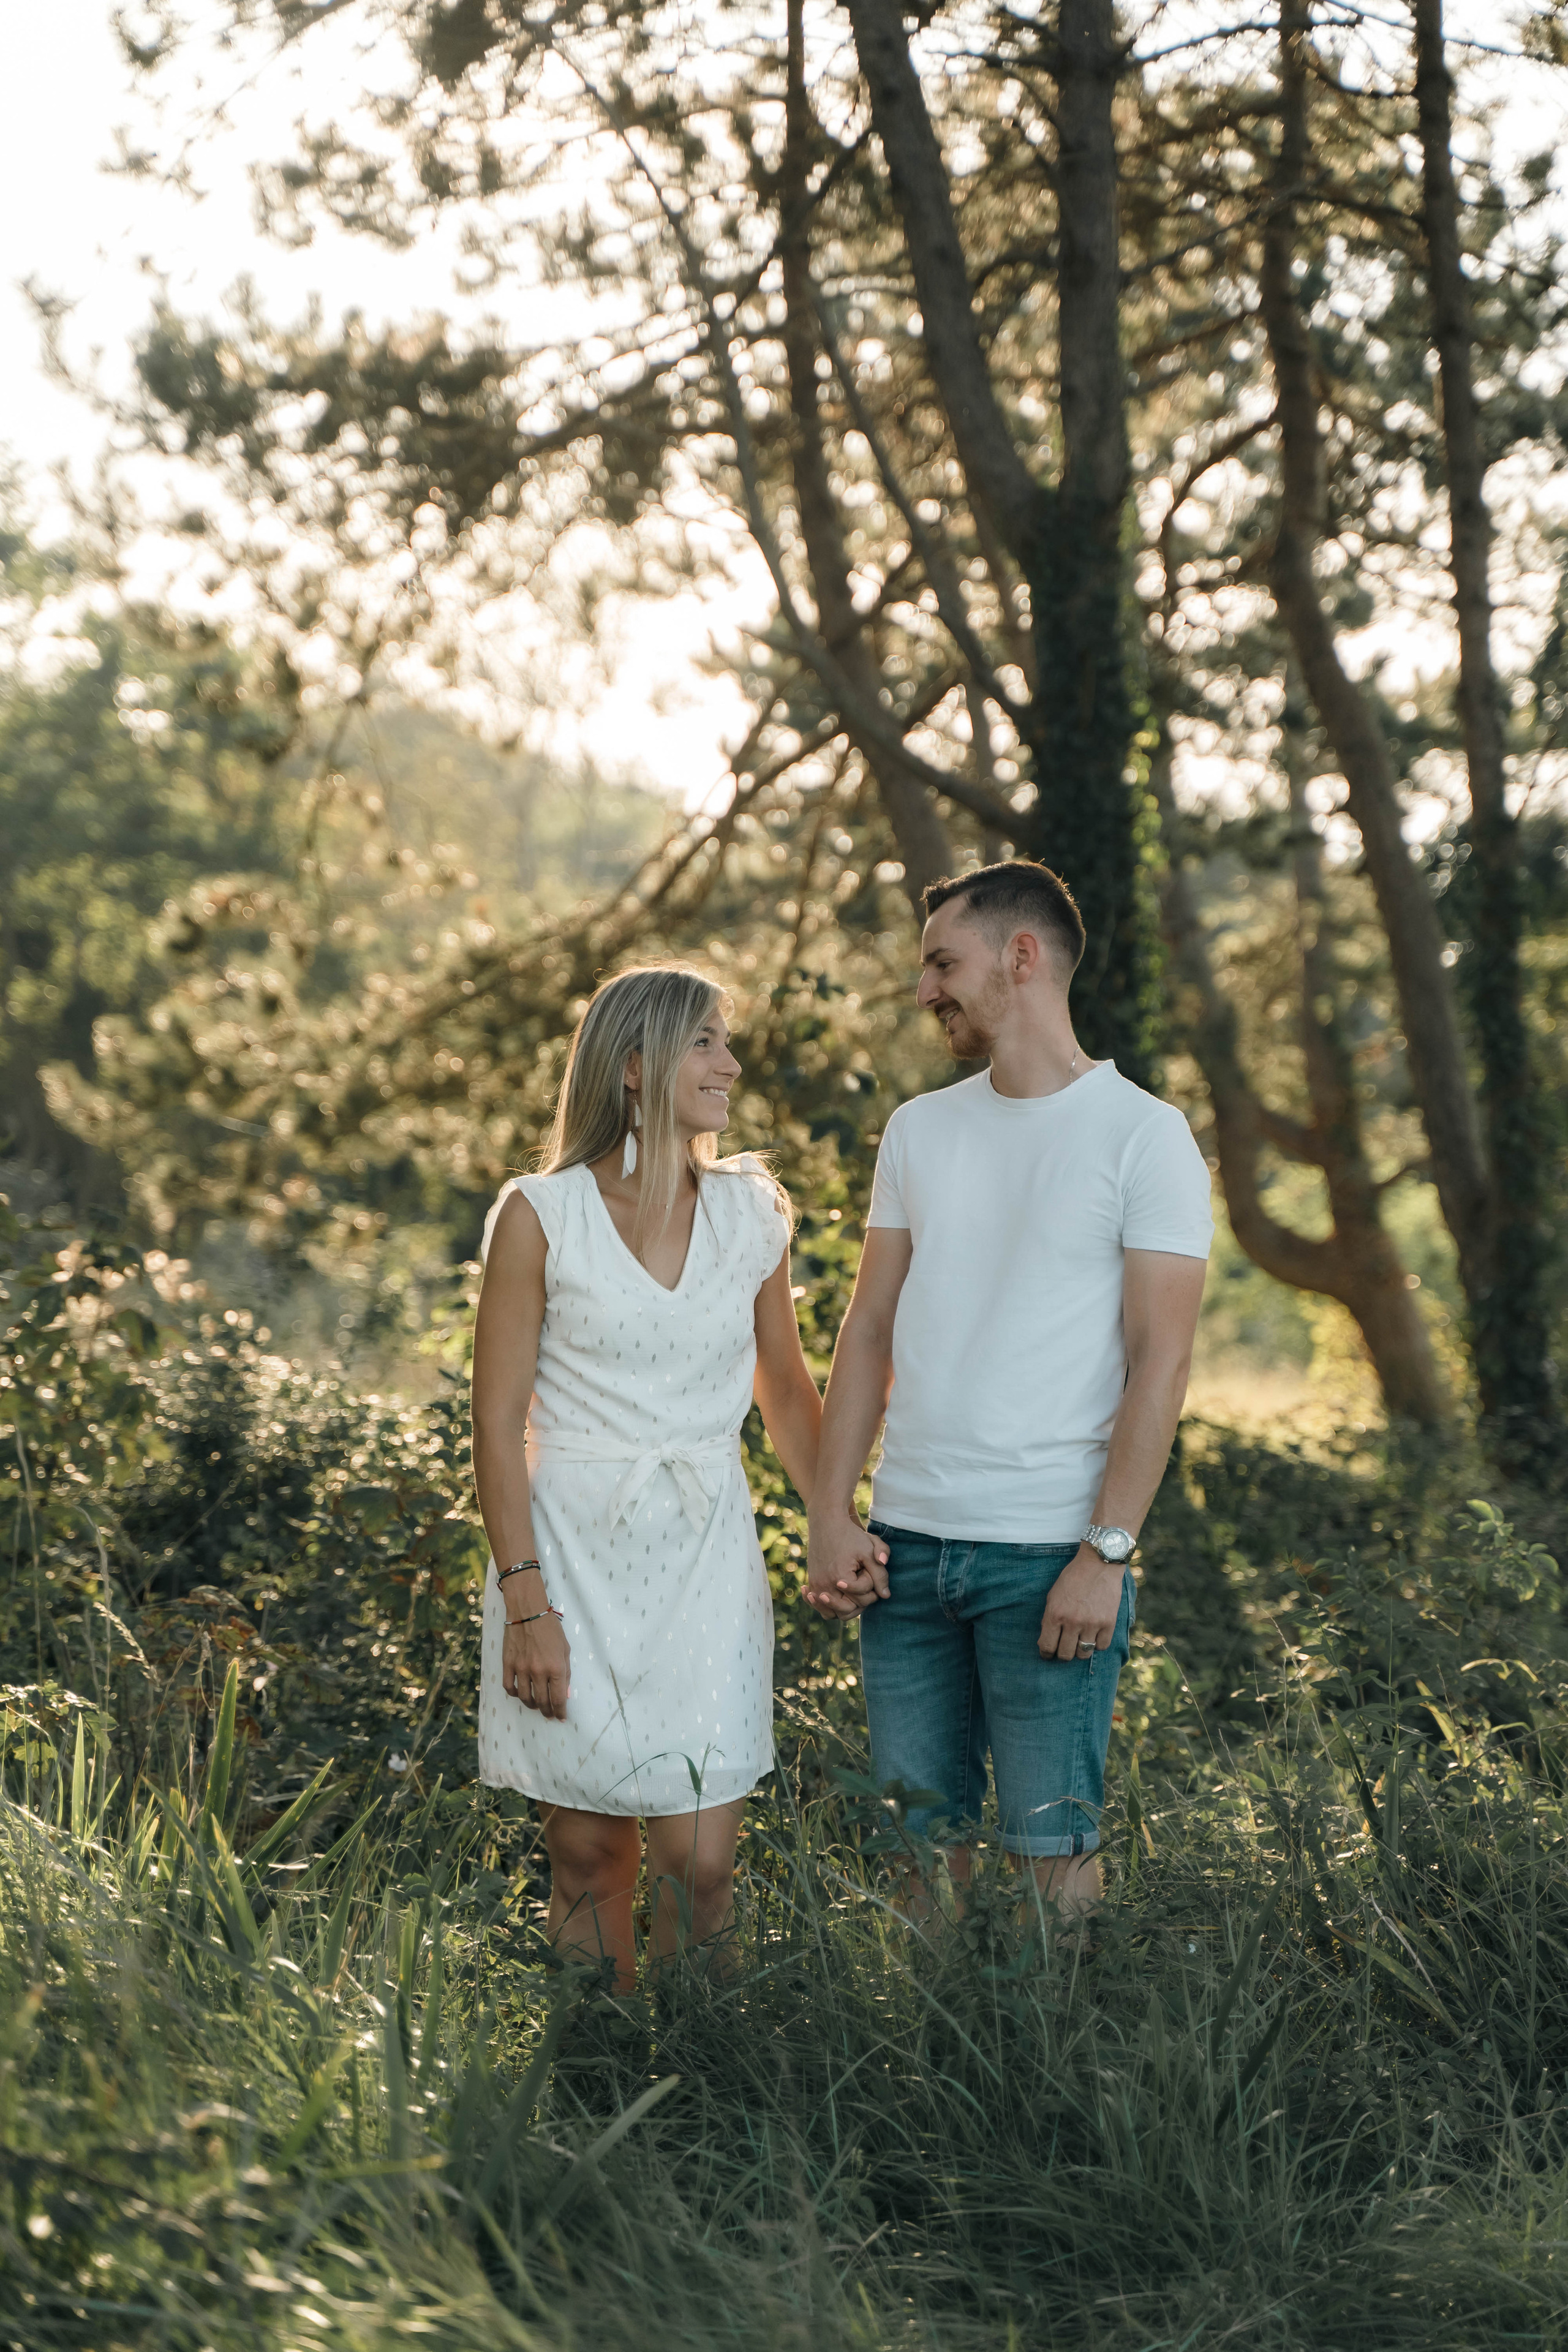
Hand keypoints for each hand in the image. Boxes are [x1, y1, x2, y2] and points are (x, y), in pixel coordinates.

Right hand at [501, 1611, 570, 1718]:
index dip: (560, 1711)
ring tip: (536, 1706)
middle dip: (547, 1712)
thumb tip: (565, 1694)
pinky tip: (520, 1694)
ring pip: (525, 1697)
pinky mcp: (508, 1664)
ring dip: (532, 1706)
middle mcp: (539, 1671)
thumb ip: (566, 1673)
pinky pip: (509, 1687)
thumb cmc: (550, 1629)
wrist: (528, 1612)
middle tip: (549, 1715)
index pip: (558, 1698)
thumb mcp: (565, 1649)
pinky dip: (515, 1694)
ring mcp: (521, 1669)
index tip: (561, 1718)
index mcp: (556, 1667)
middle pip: (542, 1701)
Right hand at [805, 1508, 889, 1617]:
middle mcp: (825, 1585)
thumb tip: (885, 1595)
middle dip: (859, 1601)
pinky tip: (828, 1598)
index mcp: (840, 1578)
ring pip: (831, 1613)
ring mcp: (816, 1585)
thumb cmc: (850, 1535)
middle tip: (863, 1583)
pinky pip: (817, 1605)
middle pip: (847, 1611)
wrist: (826, 1522)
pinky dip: (824, 1606)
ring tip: (851, 1595)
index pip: (862, 1599)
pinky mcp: (812, 1582)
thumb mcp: (870, 1550)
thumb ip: (880, 1574)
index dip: (871, 1588)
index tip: (869, 1572)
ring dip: (843, 1608)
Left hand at [1038, 1545, 1125, 1662]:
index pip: (1047, 1646)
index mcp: (1055, 1614)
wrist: (1098, 1564)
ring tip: (1080, 1643)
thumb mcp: (1053, 1595)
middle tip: (1065, 1648)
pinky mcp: (1109, 1623)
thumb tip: (1046, 1641)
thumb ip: (1049, 1618)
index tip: (1048, 1654)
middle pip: (1065, 1655)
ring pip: (1083, 1654)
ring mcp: (1092, 1624)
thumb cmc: (1073, 1578)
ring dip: (1080, 1651)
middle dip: (1062, 1654)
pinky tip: (1094, 1635)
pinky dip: (1097, 1644)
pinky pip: (1101, 1646)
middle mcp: (1072, 1622)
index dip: (1046, 1654)